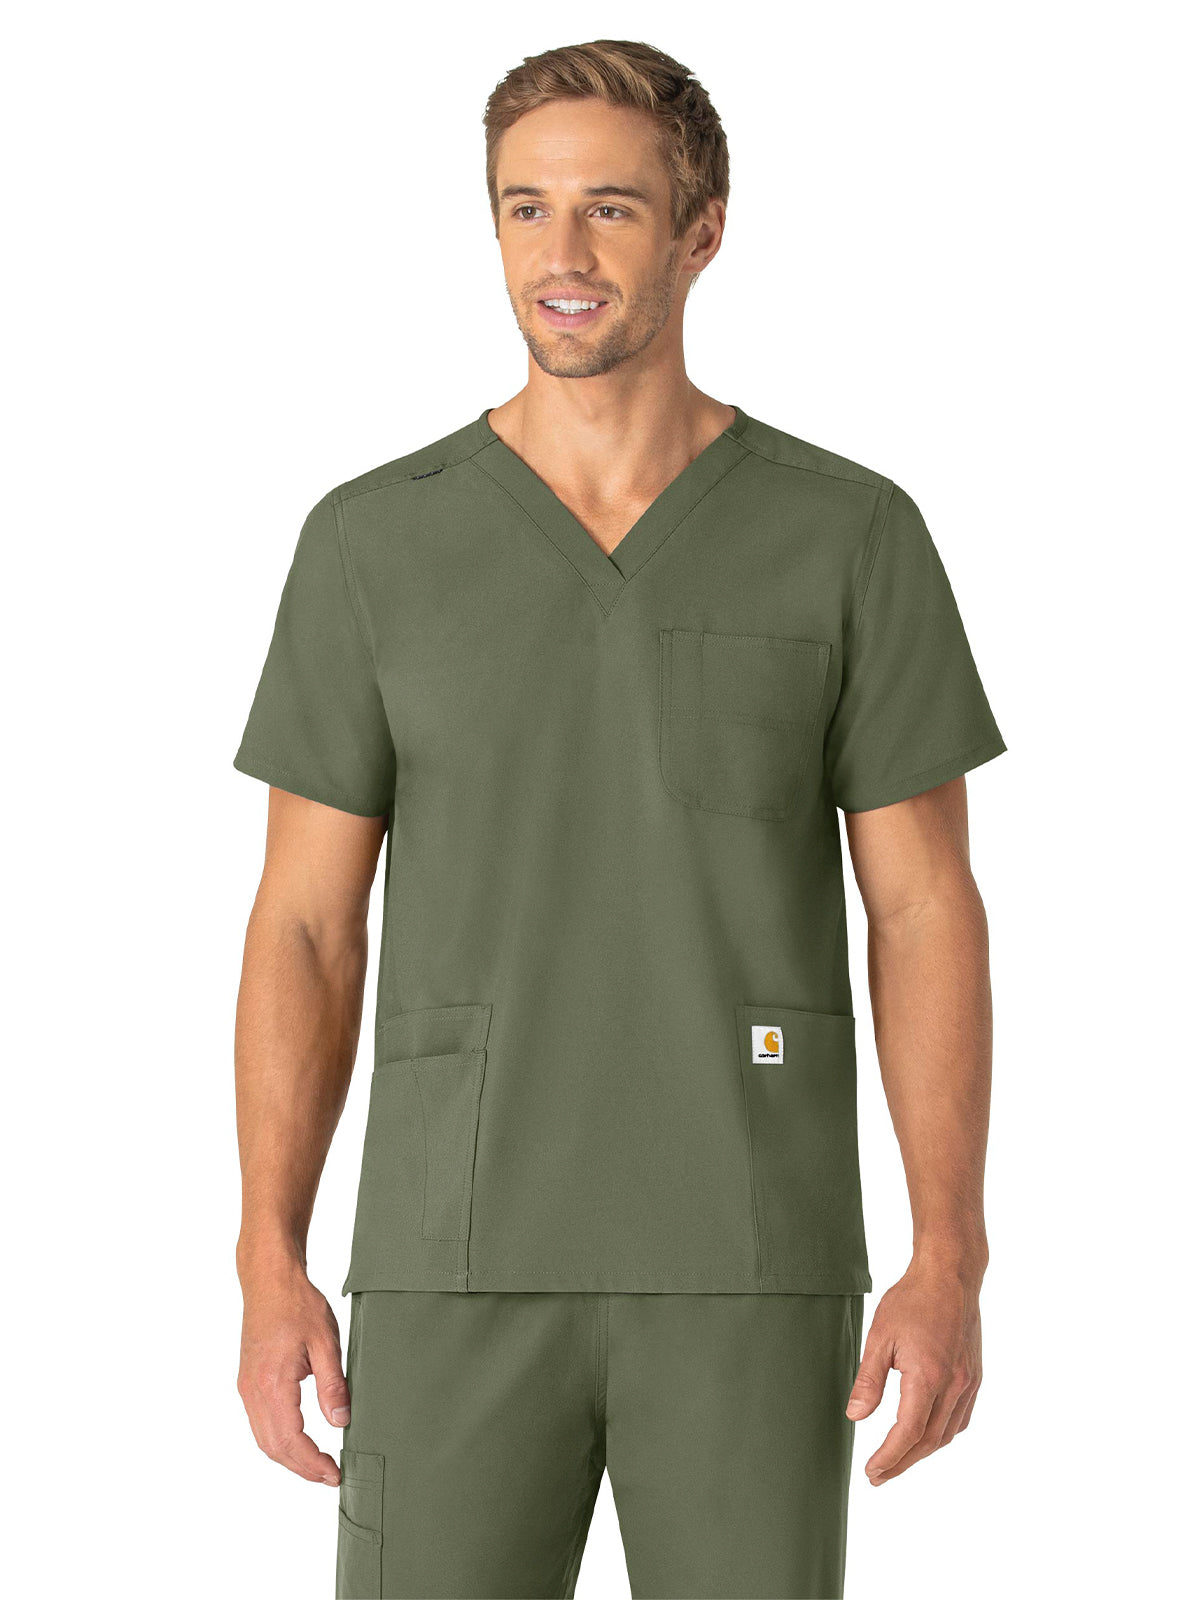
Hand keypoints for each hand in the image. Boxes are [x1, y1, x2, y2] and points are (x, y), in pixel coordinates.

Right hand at [237, 1267, 349, 1484]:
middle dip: (302, 1468)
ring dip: (289, 1457)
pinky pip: (259, 1423)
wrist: (269, 1280)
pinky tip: (298, 1441)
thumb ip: (332, 1384)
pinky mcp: (248, 1381)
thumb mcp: (326, 1340)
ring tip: (318, 1464)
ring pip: (263, 1439)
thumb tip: (340, 1421)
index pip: (291, 1440)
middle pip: (273, 1448)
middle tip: (330, 1476)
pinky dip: (278, 1440)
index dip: (313, 1464)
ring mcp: (247, 1387)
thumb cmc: (298, 1304)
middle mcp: (253, 1391)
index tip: (335, 1474)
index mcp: (272, 1384)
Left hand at [845, 1259, 981, 1484]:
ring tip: (898, 1459)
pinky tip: (927, 1433)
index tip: (872, 1473)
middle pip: (928, 1441)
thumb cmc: (912, 1300)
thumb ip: (869, 1380)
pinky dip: (942, 1433)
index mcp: (929, 1377)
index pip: (908, 1433)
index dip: (889, 1457)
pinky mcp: (974, 1376)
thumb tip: (856, 1417)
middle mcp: (954, 1386)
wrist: (950, 1274)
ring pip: (947, 1433)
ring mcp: (969, 1382)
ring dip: (922, 1452)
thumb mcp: (880, 1337)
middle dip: (902, 1462)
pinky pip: (960, 1418)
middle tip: (879, 1475)